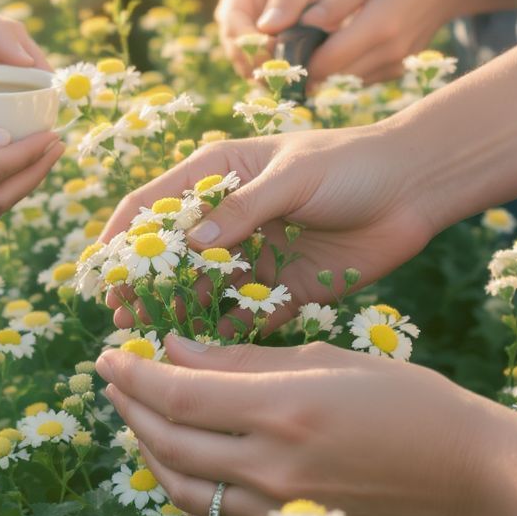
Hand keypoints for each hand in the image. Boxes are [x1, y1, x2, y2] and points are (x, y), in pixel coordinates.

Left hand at [96, 335, 508, 515]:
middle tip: (114, 381)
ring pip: (183, 489)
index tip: (107, 355)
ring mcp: (280, 515)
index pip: (178, 395)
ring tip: (137, 419)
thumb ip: (243, 359)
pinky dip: (184, 498)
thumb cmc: (407, 401)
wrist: (472, 477)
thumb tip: (176, 349)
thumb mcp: (326, 360)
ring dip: (148, 452)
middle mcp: (273, 468)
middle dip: (130, 407)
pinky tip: (176, 472)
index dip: (133, 375)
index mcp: (283, 410)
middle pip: (169, 442)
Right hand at [101, 127, 437, 329]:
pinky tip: (203, 352)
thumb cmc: (350, 163)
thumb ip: (242, 209)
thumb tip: (190, 244)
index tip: (100, 268)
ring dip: (178, 310)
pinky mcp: (284, 286)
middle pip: (173, 253)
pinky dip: (225, 330)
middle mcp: (230, 216)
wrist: (416, 187)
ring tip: (151, 337)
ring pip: (204, 288)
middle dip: (145, 282)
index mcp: (220, 173)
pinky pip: (246, 313)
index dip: (124, 233)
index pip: (156, 202)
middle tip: (120, 315)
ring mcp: (255, 253)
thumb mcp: (292, 175)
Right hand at [215, 0, 356, 76]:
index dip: (251, 46)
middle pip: (236, 51)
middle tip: (290, 77)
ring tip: (298, 81)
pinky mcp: (266, 50)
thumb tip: (266, 28)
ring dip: (269, 78)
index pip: (232, 25)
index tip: (278, 56)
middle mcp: (238, 15)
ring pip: (248, 66)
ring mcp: (250, 35)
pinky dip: (280, 80)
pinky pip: (265, 72)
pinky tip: (301, 82)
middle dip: (259, 66)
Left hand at [300, 0, 469, 85]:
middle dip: (305, 67)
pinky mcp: (397, 68)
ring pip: (344, 81)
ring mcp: (395, 64)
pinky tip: (334, 46)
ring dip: (324, 69)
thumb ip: (337, 1)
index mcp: (377, 28)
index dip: (297, 59)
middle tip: (285, 49)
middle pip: (331, 78)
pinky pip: (360, 77)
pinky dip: (343, 67)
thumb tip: (304, 24)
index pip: (325, 63)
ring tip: (307, 45)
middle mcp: (388, 54)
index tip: (279, 47)